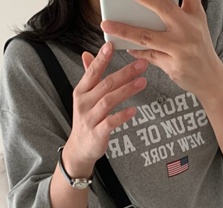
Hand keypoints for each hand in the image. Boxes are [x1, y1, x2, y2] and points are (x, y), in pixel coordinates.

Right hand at [65, 42, 147, 174]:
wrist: (79, 148)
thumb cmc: (86, 120)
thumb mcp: (84, 97)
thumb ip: (88, 76)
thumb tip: (87, 54)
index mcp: (81, 92)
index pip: (92, 72)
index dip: (101, 58)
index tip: (111, 45)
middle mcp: (84, 103)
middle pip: (105, 84)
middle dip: (125, 73)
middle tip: (142, 64)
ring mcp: (90, 118)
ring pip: (109, 101)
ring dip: (127, 90)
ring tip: (142, 82)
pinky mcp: (97, 133)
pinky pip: (110, 122)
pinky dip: (122, 116)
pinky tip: (134, 110)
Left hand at [100, 0, 220, 96]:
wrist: (211, 79)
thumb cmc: (199, 48)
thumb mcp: (196, 23)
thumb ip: (182, 8)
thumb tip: (150, 3)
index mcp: (194, 14)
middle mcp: (188, 28)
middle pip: (162, 7)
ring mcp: (180, 48)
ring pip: (147, 36)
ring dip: (124, 30)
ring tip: (106, 25)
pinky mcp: (173, 65)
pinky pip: (148, 56)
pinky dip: (135, 51)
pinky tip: (125, 46)